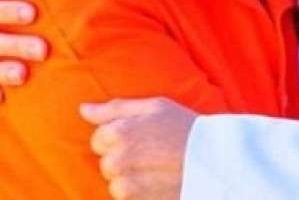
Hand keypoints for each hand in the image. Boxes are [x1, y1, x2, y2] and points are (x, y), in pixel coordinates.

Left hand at [80, 97, 195, 199]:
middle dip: (122, 159)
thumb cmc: (185, 128)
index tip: (140, 137)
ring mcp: (127, 184)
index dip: (117, 137)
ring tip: (156, 169)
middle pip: (105, 163)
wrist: (215, 160)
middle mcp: (119, 159)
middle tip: (150, 153)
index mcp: (120, 131)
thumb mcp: (154, 107)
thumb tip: (83, 109)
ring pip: (115, 184)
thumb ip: (114, 108)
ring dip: (130, 179)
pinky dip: (140, 193)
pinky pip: (127, 199)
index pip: (98, 139)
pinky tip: (158, 182)